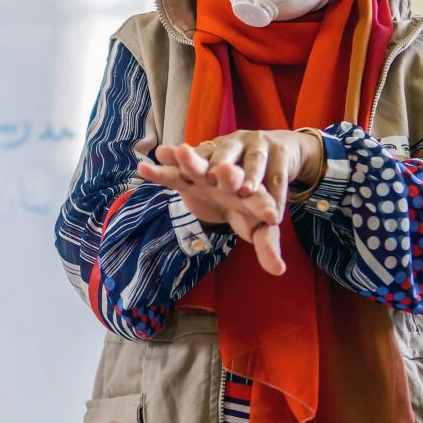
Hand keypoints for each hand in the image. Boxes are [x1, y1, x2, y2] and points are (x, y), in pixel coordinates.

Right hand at [137, 132, 320, 276]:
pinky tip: (144, 167)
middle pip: (230, 174)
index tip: (271, 217)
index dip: (264, 206)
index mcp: (254, 192)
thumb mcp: (257, 230)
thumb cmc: (246, 212)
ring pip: (199, 166)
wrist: (227, 192)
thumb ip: (267, 247)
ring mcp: (206, 175)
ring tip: (180, 151)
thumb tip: (279, 270)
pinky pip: (171, 174)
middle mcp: (231, 179)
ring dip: (190, 160)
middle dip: (228, 175)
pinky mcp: (186, 179)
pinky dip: (159, 171)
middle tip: (226, 173)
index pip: (262, 199)